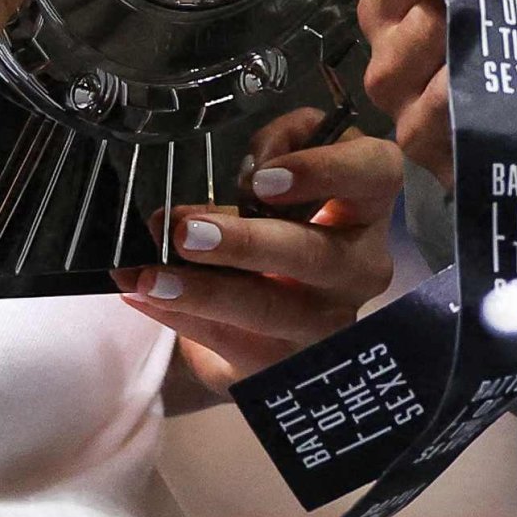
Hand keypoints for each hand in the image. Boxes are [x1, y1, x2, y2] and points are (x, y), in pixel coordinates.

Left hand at [123, 110, 403, 401]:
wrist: (283, 309)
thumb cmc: (284, 218)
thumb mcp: (283, 169)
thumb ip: (268, 152)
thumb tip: (232, 180)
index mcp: (364, 203)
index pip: (374, 173)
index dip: (324, 170)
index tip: (262, 179)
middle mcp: (359, 265)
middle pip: (314, 255)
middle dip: (245, 243)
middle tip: (186, 232)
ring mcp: (328, 322)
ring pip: (269, 309)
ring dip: (203, 291)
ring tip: (151, 277)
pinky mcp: (288, 364)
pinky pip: (231, 340)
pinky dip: (179, 315)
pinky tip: (142, 295)